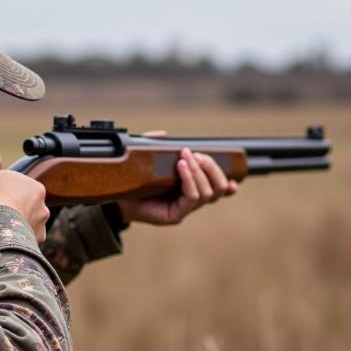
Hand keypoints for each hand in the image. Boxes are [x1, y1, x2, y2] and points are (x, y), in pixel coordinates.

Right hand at [0, 152, 49, 241]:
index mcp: (35, 186)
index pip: (17, 187)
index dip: (1, 191)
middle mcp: (43, 205)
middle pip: (24, 204)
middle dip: (11, 207)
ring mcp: (41, 224)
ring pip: (26, 221)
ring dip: (15, 222)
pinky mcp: (37, 240)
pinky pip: (26, 237)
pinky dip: (17, 237)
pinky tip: (6, 236)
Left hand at [118, 131, 238, 225]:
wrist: (116, 199)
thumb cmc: (132, 181)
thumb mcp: (146, 159)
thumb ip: (156, 147)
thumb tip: (165, 135)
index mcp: (189, 190)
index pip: (216, 190)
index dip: (228, 185)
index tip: (234, 179)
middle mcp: (189, 201)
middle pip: (218, 189)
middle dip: (213, 168)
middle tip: (197, 154)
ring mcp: (183, 209)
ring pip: (208, 193)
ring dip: (200, 171)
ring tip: (186, 157)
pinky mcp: (175, 215)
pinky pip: (192, 197)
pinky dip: (190, 179)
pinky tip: (181, 166)